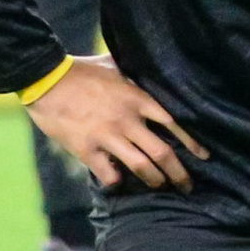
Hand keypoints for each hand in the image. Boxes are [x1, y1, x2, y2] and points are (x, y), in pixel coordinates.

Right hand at [25, 55, 209, 190]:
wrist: (46, 79)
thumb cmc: (81, 70)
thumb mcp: (114, 66)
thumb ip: (133, 73)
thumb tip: (148, 65)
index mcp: (138, 99)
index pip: (173, 125)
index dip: (192, 144)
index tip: (203, 157)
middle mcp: (128, 120)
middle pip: (163, 153)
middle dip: (179, 174)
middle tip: (187, 186)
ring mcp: (108, 136)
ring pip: (141, 167)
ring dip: (154, 180)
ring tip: (159, 185)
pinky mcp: (87, 149)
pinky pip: (109, 174)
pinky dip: (116, 181)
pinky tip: (118, 182)